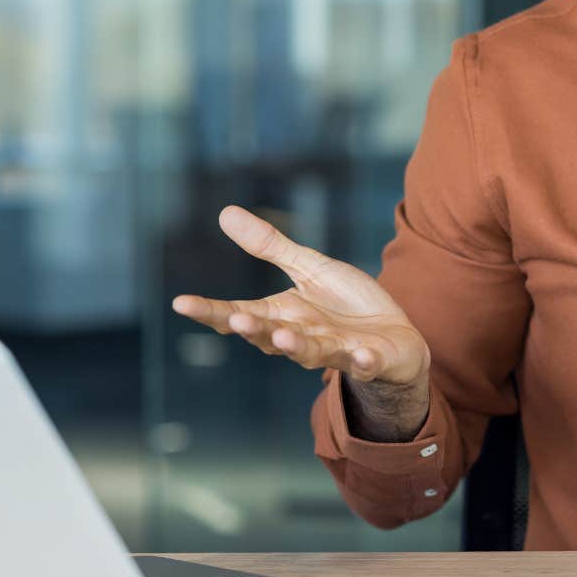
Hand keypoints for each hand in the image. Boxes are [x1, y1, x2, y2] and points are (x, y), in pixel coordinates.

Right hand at [172, 206, 429, 391]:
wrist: (394, 338)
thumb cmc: (346, 304)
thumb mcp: (309, 269)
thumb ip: (270, 247)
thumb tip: (224, 212)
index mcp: (282, 316)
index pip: (238, 314)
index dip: (211, 311)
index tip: (182, 303)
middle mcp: (302, 339)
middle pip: (270, 337)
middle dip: (253, 330)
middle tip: (235, 319)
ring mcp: (336, 352)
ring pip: (311, 352)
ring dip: (296, 347)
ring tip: (282, 337)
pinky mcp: (371, 360)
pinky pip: (365, 364)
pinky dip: (363, 362)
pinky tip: (361, 357)